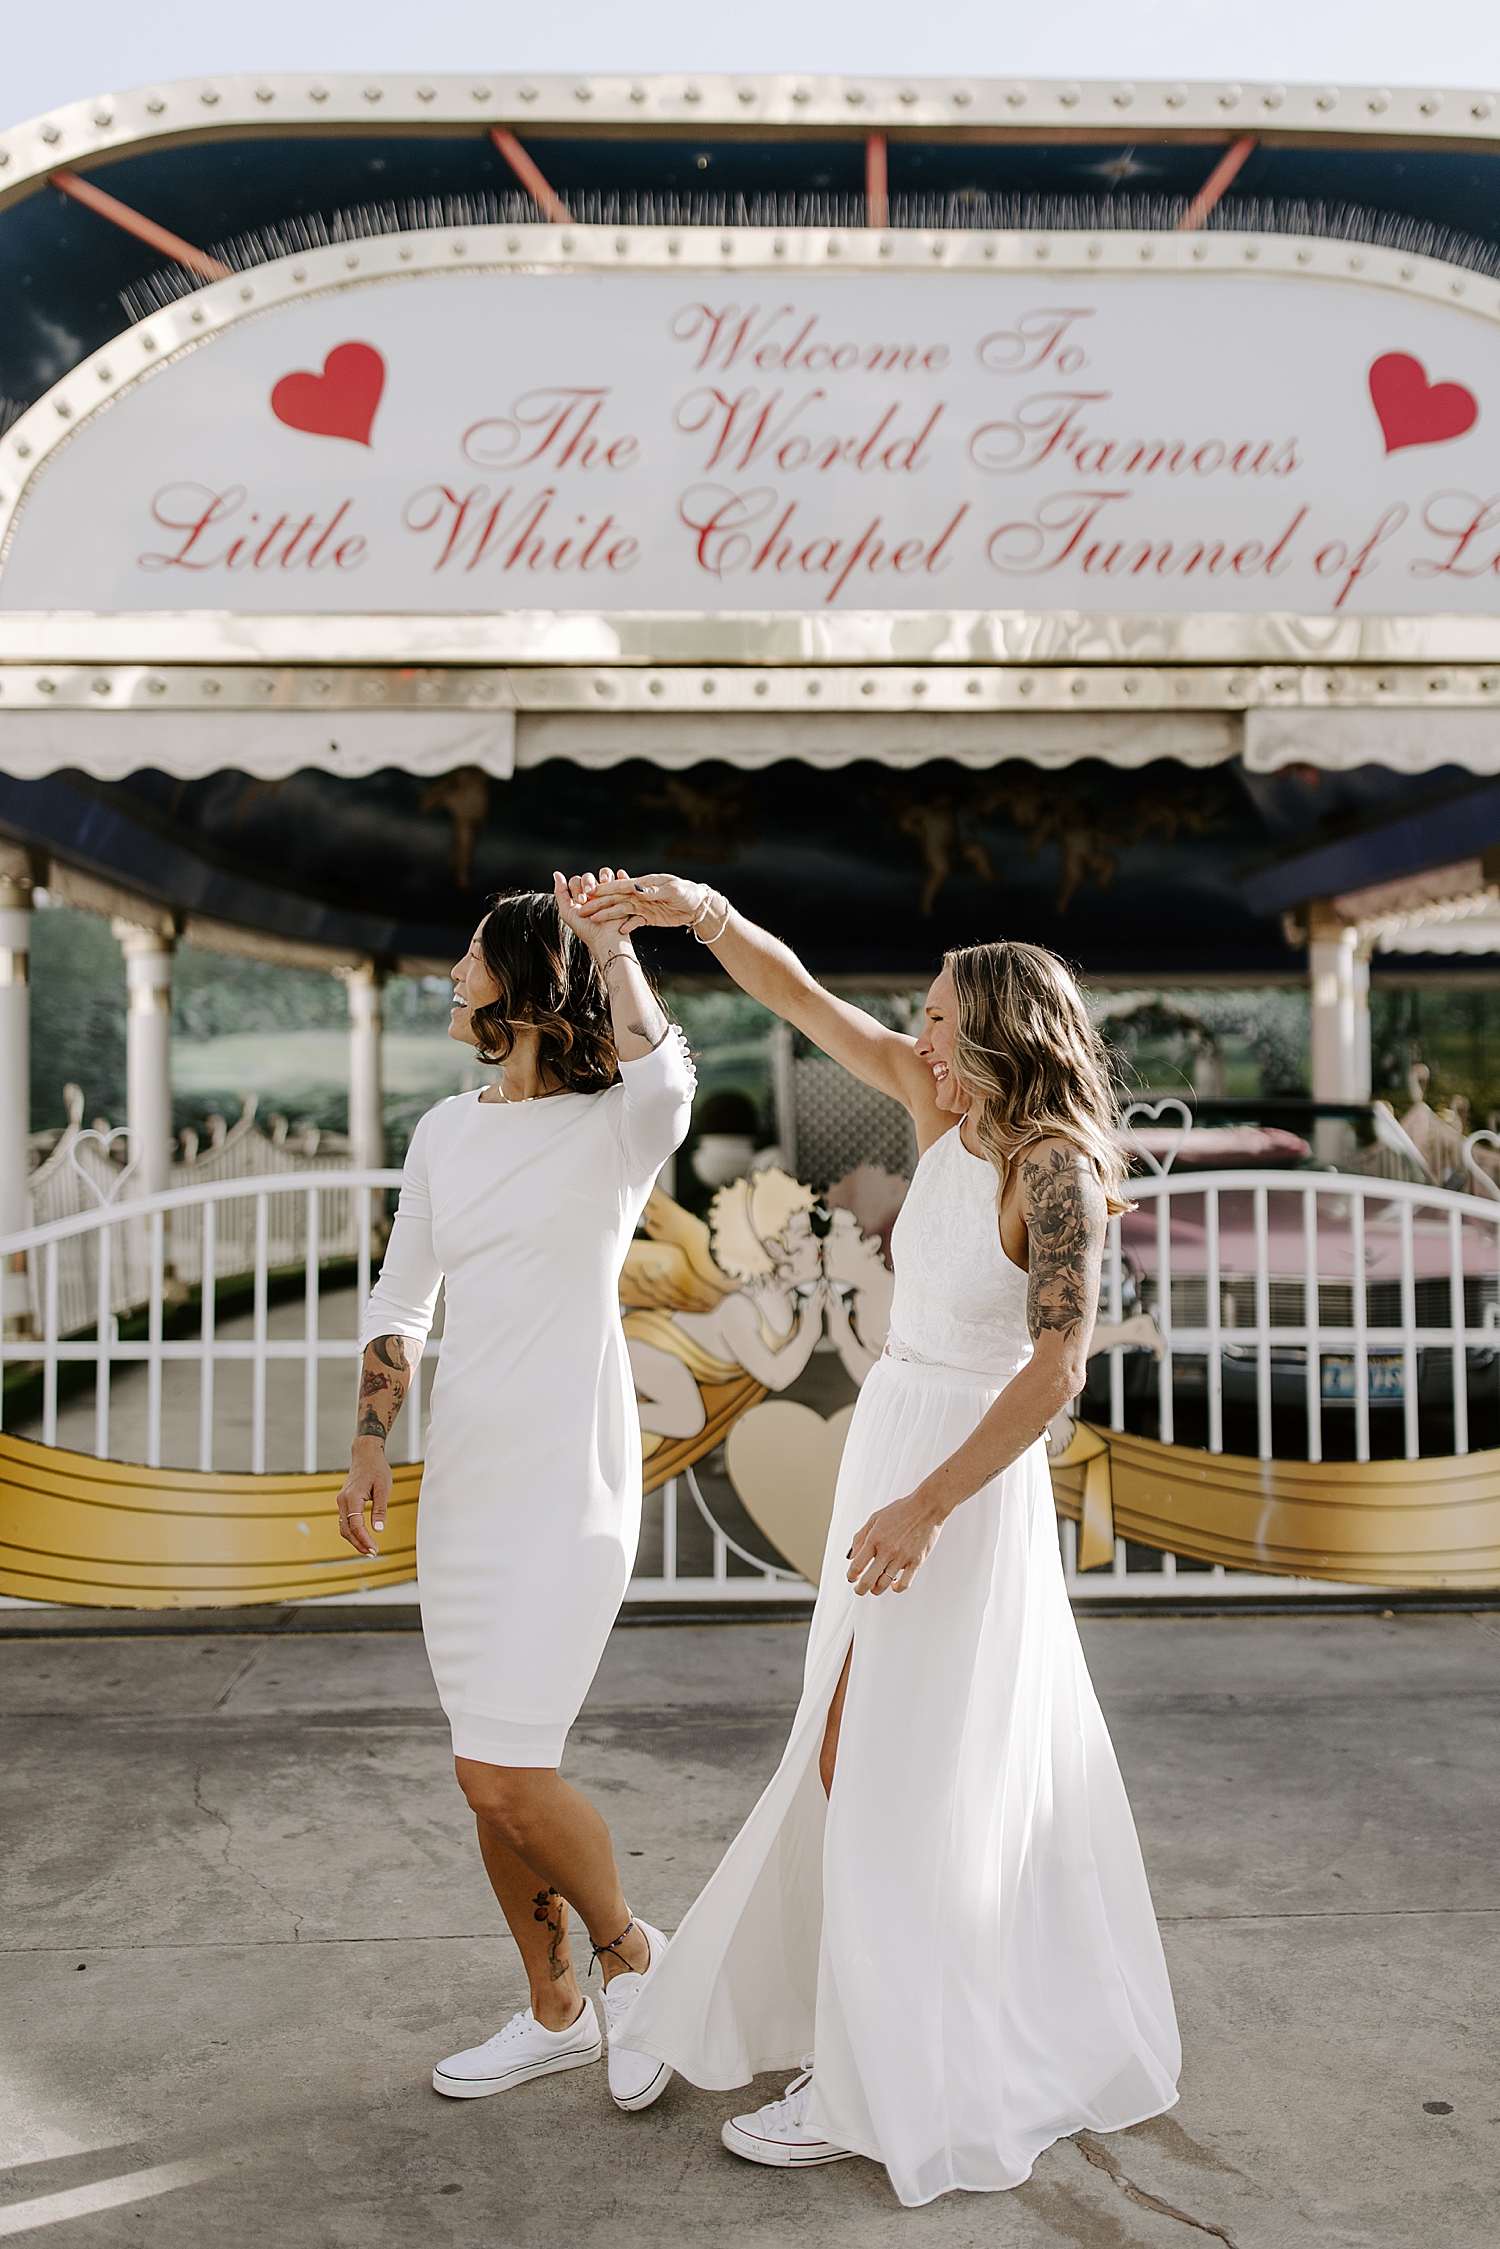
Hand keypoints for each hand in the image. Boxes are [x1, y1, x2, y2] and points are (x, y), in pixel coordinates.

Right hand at [337, 1439, 390, 1556]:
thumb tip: (378, 1530)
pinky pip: (344, 1521)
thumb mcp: (384, 1489)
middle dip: (359, 1544)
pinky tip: (363, 1538)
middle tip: (373, 1553)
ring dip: (355, 1540)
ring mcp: (341, 1501)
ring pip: (343, 1528)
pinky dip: (352, 1532)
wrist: (366, 1455)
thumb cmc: (377, 1469)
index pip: (356, 1526)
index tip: (375, 1549)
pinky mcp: (343, 1502)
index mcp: (352, 1498)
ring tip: (369, 1549)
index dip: (365, 1540)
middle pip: (346, 1530)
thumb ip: (380, 1510)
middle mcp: (343, 1501)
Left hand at [553, 869, 640, 963]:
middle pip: (588, 877)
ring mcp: (609, 893)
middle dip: (587, 883)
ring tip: (603, 884)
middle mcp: (594, 895)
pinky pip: (621, 879)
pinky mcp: (622, 895)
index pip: (576, 881)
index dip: (577, 887)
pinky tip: (614, 879)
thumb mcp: (567, 912)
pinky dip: (619, 876)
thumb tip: (557, 874)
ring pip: (605, 873)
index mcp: (582, 898)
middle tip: (588, 897)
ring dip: (603, 875)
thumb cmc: (587, 930)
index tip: (581, 901)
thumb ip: (561, 893)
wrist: (606, 939)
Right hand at [575, 872, 713, 932]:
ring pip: (621, 911)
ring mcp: (643, 907)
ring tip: (593, 921)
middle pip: (615, 899)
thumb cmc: (686, 892)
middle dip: (599, 904)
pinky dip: (626, 926)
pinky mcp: (648, 918)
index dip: (605, 889)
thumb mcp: (672, 890)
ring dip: (607, 916)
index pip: (621, 886)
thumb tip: (636, 888)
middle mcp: (640, 895)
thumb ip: (653, 890)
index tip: (590, 892)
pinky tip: (618, 932)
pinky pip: (633, 922)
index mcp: (643, 884)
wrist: (698, 905)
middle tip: (582, 910)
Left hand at [846, 1486, 944, 1595]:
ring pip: (884, 1584)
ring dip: (876, 1590)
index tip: (851, 1578)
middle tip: (859, 1590)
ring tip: (874, 1588)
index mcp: (875, 1539)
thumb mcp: (875, 1518)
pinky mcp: (916, 1562)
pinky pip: (904, 1583)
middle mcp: (887, 1550)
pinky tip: (893, 1584)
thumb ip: (861, 1537)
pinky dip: (896, 1588)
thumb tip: (851, 1555)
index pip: (857, 1565)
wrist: (927, 1507)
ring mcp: (902, 1557)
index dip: (851, 1576)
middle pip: (868, 1580)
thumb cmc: (901, 1511)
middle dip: (860, 1589)